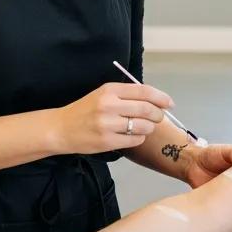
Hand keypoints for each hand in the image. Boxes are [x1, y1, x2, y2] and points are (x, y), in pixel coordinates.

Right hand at [53, 82, 172, 154]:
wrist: (61, 128)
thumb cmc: (85, 110)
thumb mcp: (103, 94)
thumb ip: (126, 95)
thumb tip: (155, 99)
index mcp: (110, 90)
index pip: (144, 91)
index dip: (161, 97)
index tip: (170, 103)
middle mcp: (109, 105)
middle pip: (147, 109)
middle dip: (158, 114)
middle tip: (158, 117)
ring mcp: (108, 124)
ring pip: (143, 126)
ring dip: (149, 127)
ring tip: (144, 127)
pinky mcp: (107, 141)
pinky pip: (135, 140)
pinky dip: (139, 138)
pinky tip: (133, 136)